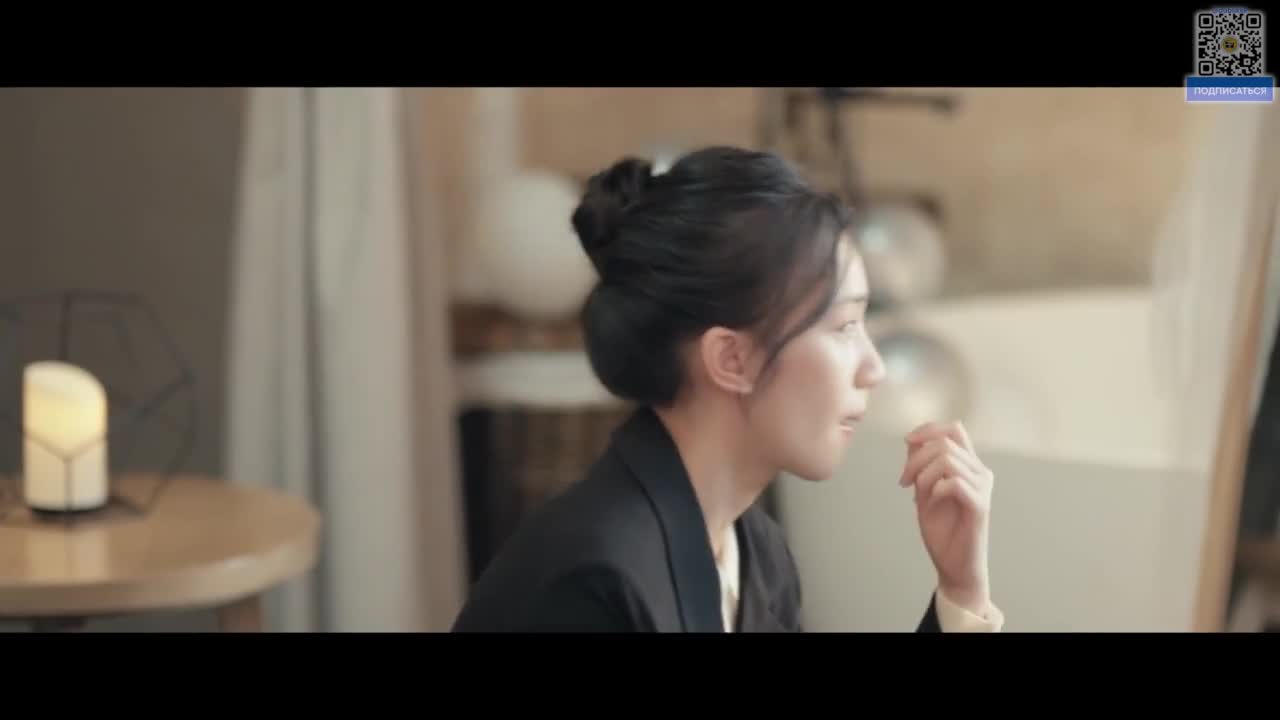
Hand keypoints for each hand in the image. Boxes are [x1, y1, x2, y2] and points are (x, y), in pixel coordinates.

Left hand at [899, 420, 993, 612]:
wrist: (953, 566)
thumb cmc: (942, 531)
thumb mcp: (924, 491)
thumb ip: (921, 466)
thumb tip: (912, 439)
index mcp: (969, 466)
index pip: (954, 430)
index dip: (929, 429)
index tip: (906, 440)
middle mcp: (980, 472)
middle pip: (946, 442)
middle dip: (916, 457)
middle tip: (904, 481)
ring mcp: (983, 488)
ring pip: (948, 459)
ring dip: (923, 473)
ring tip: (916, 494)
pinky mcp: (980, 506)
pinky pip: (955, 483)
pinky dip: (935, 488)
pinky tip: (930, 501)